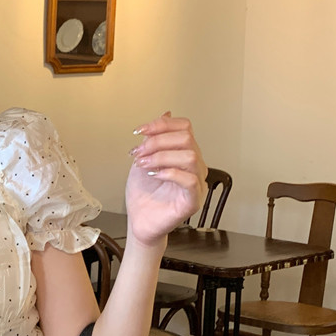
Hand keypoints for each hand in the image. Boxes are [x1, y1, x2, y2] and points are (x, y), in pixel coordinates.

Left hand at [124, 113, 206, 246]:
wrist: (139, 222)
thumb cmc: (144, 196)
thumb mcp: (144, 159)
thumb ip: (154, 138)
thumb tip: (165, 113)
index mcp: (184, 154)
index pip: (184, 127)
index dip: (161, 125)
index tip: (139, 131)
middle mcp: (194, 166)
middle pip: (186, 138)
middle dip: (157, 141)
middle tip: (138, 152)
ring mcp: (197, 183)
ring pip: (190, 156)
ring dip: (161, 156)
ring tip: (143, 165)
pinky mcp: (194, 200)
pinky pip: (190, 180)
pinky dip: (170, 173)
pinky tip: (154, 175)